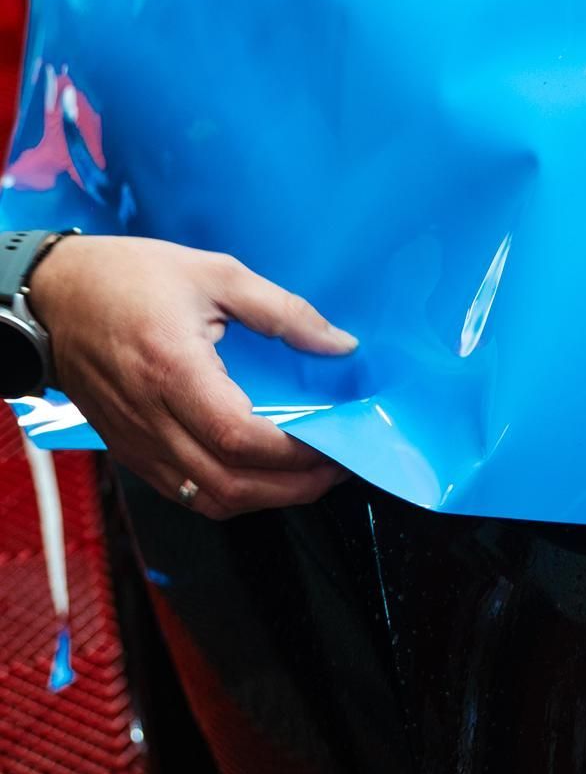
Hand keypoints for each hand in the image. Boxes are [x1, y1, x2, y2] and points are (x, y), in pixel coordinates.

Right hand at [29, 236, 356, 519]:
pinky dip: (229, 494)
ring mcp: (137, 442)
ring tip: (306, 476)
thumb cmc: (130, 278)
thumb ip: (282, 311)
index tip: (334, 444)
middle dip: (293, 488)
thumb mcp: (215, 273)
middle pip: (228, 485)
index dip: (293, 454)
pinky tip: (259, 474)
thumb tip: (340, 344)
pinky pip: (185, 492)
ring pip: (207, 500)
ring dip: (265, 499)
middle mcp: (152, 419)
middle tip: (334, 469)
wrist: (56, 295)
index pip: (239, 438)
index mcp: (173, 372)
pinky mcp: (130, 450)